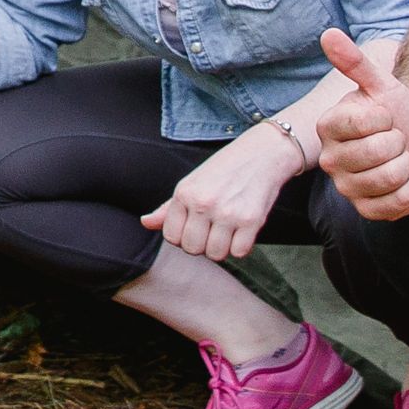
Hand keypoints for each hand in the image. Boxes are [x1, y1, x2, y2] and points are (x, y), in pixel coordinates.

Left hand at [143, 125, 297, 260]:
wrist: (262, 153)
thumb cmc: (224, 169)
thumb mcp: (192, 182)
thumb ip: (169, 208)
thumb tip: (146, 222)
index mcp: (185, 193)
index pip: (171, 237)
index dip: (183, 236)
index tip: (195, 226)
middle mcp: (204, 203)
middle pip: (192, 249)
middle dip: (201, 244)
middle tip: (212, 229)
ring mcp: (228, 213)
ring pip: (216, 254)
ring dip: (222, 247)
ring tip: (227, 229)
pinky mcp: (252, 220)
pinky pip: (239, 253)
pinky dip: (241, 247)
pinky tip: (241, 231)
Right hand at [316, 27, 408, 219]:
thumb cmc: (395, 110)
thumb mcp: (380, 83)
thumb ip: (353, 62)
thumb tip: (329, 34)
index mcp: (328, 127)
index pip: (363, 124)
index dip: (385, 117)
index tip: (385, 116)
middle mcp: (330, 159)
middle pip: (379, 152)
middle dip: (399, 142)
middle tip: (394, 138)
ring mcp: (347, 187)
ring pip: (390, 177)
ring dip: (407, 164)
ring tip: (399, 157)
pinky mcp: (367, 210)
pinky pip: (397, 202)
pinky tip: (404, 178)